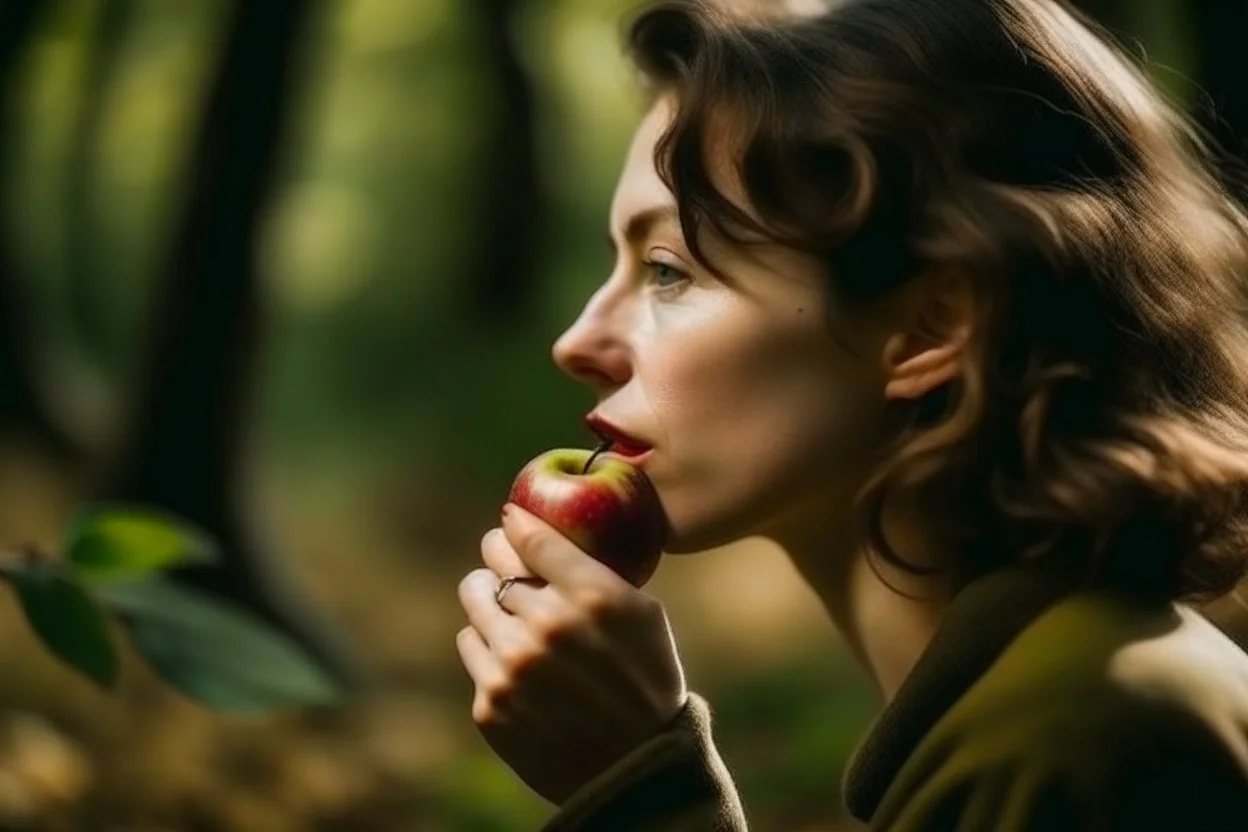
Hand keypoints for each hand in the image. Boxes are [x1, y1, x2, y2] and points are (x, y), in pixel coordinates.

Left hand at [455, 503, 687, 804]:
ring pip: (474, 601)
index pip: (530, 538)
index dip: (515, 523)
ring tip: (508, 611)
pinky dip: (487, 645)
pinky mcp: (490, 704)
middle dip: (500, 559)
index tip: (510, 520)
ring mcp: (513, 668)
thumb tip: (538, 531)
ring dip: (488, 598)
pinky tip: (514, 658)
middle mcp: (548, 627)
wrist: (636, 767)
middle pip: (494, 566)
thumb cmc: (647, 679)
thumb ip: (596, 571)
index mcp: (593, 597)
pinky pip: (471, 646)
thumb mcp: (643, 614)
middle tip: (506, 562)